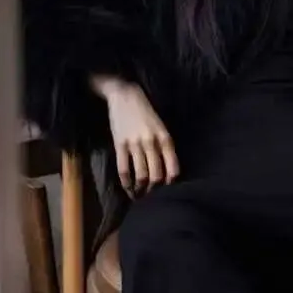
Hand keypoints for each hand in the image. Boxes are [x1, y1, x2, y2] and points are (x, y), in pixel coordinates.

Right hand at [95, 78, 178, 196]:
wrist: (124, 96)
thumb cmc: (145, 113)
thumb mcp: (161, 128)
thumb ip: (165, 147)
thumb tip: (167, 171)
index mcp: (165, 139)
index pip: (173, 169)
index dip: (170, 184)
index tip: (166, 190)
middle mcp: (152, 143)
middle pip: (157, 176)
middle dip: (155, 190)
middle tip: (152, 196)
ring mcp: (135, 144)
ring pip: (141, 175)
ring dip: (140, 189)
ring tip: (139, 195)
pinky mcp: (120, 144)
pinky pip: (124, 169)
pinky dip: (126, 183)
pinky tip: (128, 188)